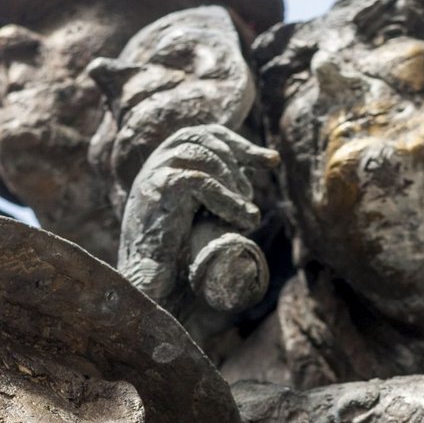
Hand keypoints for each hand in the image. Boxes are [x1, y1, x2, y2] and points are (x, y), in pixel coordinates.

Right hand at [118, 124, 277, 308]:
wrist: (151, 287)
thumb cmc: (178, 259)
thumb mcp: (204, 216)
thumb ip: (222, 191)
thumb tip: (256, 171)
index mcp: (166, 164)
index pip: (206, 135)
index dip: (241, 145)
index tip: (272, 161)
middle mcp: (156, 164)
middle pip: (204, 138)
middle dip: (239, 160)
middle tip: (251, 198)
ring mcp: (153, 175)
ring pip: (204, 157)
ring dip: (234, 184)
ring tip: (248, 215)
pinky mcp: (157, 191)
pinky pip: (199, 181)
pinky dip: (228, 200)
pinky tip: (244, 219)